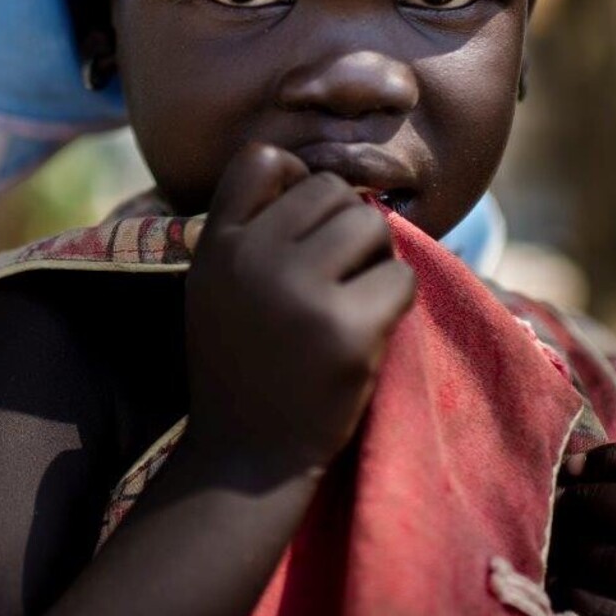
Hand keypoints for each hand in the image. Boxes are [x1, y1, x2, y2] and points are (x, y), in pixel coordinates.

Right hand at [182, 143, 415, 482]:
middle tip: (334, 279)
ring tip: (351, 301)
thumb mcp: (216, 286)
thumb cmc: (241, 364)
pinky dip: (393, 303)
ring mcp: (299, 293)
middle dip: (345, 229)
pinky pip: (400, 279)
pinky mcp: (346, 331)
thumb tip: (320, 175)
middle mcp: (251, 259)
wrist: (246, 458)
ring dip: (374, 261)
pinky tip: (364, 334)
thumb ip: (249, 228)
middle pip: (332, 191)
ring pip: (372, 226)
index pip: (263, 158)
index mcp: (217, 244)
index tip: (301, 230)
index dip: (295, 182)